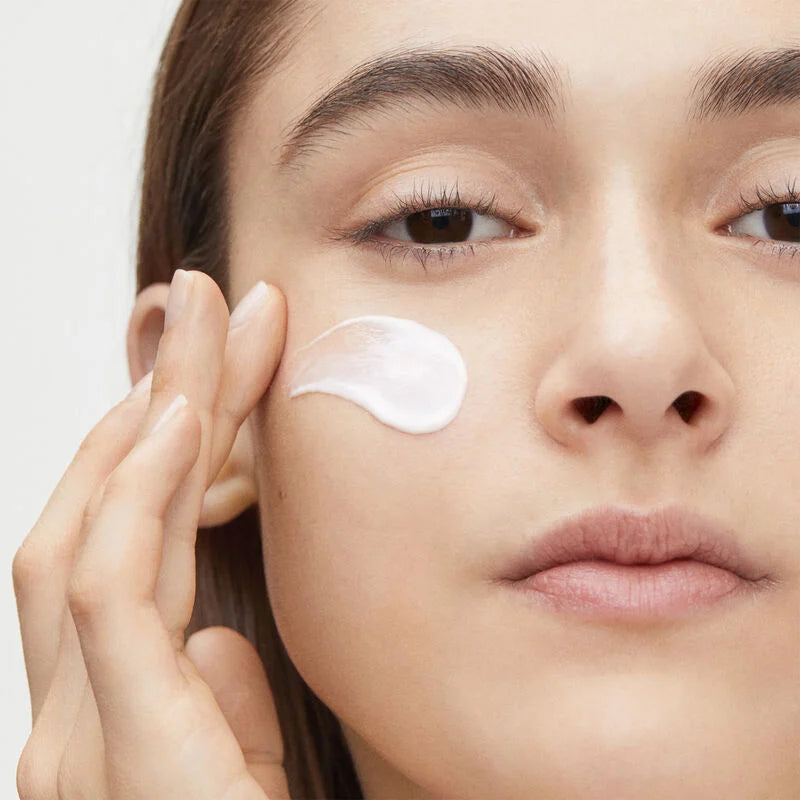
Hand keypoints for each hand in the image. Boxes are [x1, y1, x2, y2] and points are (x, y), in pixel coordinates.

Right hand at [13, 270, 289, 798]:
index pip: (129, 544)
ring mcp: (69, 737)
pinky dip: (132, 496)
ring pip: (92, 531)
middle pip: (103, 514)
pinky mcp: (100, 754)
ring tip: (199, 327)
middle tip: (201, 304)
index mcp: (105, 717)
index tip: (220, 361)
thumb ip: (212, 703)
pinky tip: (174, 420)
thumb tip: (219, 634)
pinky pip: (106, 593)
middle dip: (156, 400)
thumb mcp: (236, 776)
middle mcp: (65, 717)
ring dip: (152, 418)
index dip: (168, 444)